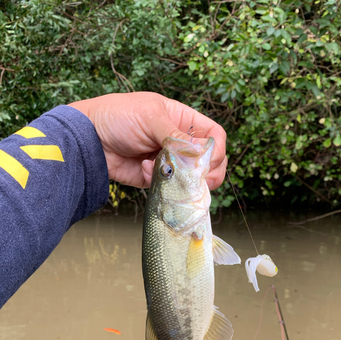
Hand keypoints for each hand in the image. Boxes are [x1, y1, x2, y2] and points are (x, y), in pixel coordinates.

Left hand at [68, 92, 226, 189]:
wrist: (89, 140)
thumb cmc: (117, 117)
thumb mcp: (150, 117)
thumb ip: (177, 136)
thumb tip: (201, 154)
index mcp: (182, 120)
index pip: (214, 136)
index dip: (216, 149)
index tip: (208, 159)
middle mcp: (180, 142)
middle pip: (210, 161)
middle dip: (207, 171)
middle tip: (196, 176)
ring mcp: (170, 162)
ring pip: (194, 178)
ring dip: (185, 179)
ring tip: (168, 172)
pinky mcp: (157, 179)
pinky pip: (172, 187)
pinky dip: (162, 182)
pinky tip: (144, 169)